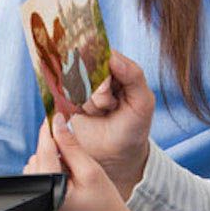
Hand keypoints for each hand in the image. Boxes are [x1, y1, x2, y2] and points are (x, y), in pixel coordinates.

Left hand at [24, 114, 157, 210]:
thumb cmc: (107, 209)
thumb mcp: (91, 171)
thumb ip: (70, 146)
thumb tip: (57, 123)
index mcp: (50, 193)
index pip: (43, 150)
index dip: (49, 129)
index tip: (53, 114)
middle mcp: (37, 205)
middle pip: (37, 160)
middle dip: (53, 151)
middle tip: (75, 155)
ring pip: (36, 172)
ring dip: (52, 166)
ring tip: (74, 176)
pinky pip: (38, 187)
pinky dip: (51, 180)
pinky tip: (68, 187)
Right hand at [69, 50, 154, 198]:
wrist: (115, 155)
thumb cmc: (133, 127)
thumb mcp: (143, 102)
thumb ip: (134, 76)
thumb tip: (113, 57)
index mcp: (119, 69)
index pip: (107, 55)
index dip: (106, 68)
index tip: (111, 86)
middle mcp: (99, 75)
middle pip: (89, 67)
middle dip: (100, 90)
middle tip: (110, 107)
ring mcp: (82, 86)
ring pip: (77, 82)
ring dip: (91, 103)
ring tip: (102, 114)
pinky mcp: (68, 100)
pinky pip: (66, 94)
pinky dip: (78, 106)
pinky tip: (90, 116)